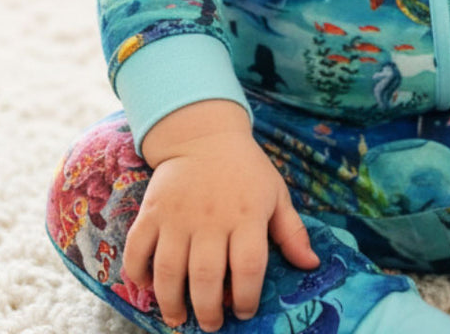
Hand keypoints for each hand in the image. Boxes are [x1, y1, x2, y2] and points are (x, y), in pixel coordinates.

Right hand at [121, 100, 318, 331]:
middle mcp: (212, 218)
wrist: (205, 134)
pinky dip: (138, 272)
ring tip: (179, 317)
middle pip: (206, 275)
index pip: (249, 266)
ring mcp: (178, 215)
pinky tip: (147, 286)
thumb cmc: (246, 170)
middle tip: (212, 323)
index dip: (248, 297)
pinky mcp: (152, 210)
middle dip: (208, 309)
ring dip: (172, 301)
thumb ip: (292, 232)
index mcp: (247, 215)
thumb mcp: (276, 194)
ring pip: (169, 269)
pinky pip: (138, 248)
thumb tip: (311, 265)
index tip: (245, 311)